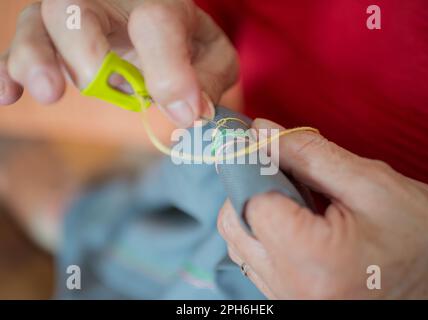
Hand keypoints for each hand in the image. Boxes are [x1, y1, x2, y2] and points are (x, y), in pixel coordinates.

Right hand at [0, 0, 237, 126]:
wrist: (155, 23)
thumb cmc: (184, 43)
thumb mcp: (212, 57)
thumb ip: (208, 79)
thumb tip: (191, 113)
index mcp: (155, 2)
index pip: (157, 23)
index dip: (171, 72)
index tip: (187, 112)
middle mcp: (105, 2)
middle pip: (77, 11)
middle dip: (87, 54)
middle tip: (98, 86)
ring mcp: (69, 19)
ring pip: (38, 25)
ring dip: (37, 60)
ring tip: (49, 92)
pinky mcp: (47, 41)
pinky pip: (16, 51)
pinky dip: (8, 72)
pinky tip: (8, 96)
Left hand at [218, 118, 427, 298]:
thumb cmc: (426, 235)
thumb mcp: (371, 183)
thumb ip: (308, 154)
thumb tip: (260, 131)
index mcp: (313, 260)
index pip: (249, 201)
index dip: (253, 167)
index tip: (265, 146)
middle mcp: (293, 289)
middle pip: (235, 224)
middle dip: (249, 189)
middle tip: (284, 171)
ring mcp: (290, 300)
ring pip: (241, 243)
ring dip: (256, 211)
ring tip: (297, 198)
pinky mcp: (292, 301)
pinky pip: (257, 261)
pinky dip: (265, 234)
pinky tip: (297, 221)